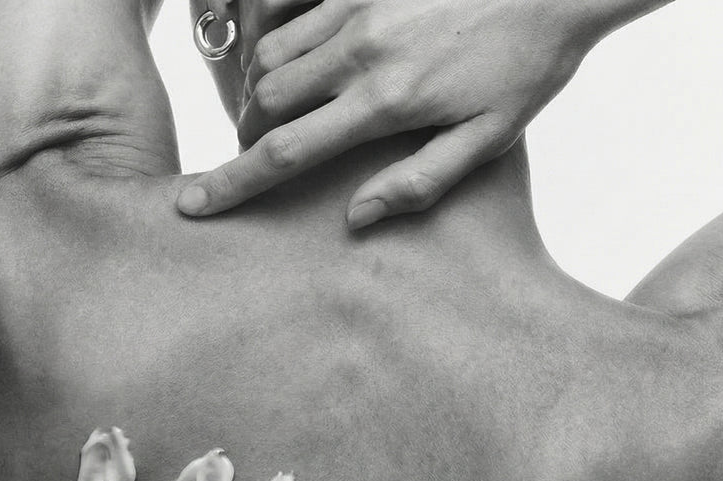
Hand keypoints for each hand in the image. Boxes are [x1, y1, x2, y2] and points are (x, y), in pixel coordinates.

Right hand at [176, 0, 610, 227]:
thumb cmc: (526, 67)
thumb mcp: (485, 142)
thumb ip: (416, 182)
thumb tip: (353, 217)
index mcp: (386, 102)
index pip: (287, 152)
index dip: (234, 183)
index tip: (195, 204)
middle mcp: (360, 48)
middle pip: (265, 99)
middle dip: (251, 133)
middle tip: (264, 153)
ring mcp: (357, 2)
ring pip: (273, 52)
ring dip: (264, 88)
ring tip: (284, 110)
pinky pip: (293, 5)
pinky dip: (280, 34)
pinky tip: (296, 54)